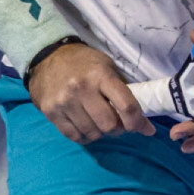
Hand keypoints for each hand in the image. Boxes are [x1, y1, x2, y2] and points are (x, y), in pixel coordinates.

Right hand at [26, 43, 153, 143]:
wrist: (48, 58)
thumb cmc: (84, 63)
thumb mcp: (107, 67)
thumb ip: (123, 92)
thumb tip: (145, 125)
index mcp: (100, 75)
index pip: (126, 105)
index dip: (138, 122)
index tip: (143, 128)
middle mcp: (81, 88)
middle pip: (109, 125)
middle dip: (118, 129)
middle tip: (117, 124)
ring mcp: (64, 102)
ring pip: (92, 134)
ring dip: (100, 133)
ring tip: (99, 122)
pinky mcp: (51, 112)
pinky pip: (75, 137)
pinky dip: (85, 137)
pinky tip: (86, 127)